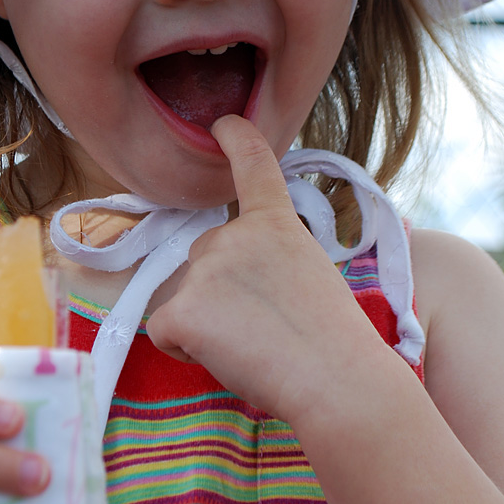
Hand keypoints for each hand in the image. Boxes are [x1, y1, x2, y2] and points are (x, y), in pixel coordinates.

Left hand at [146, 115, 381, 422]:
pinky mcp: (181, 309)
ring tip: (254, 345)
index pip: (253, 165)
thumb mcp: (309, 273)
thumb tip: (234, 285)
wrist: (338, 380)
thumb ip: (268, 258)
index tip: (223, 123)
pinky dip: (186, 349)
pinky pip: (165, 330)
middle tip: (267, 326)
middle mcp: (233, 234)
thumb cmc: (334, 342)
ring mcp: (204, 269)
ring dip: (207, 323)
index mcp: (274, 223)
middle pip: (204, 260)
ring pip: (185, 298)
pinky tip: (225, 358)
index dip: (236, 139)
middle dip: (221, 292)